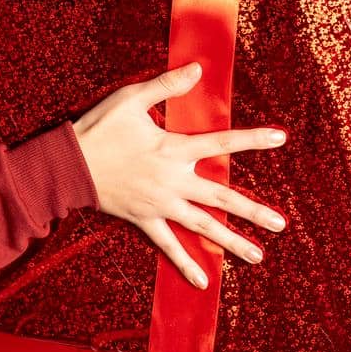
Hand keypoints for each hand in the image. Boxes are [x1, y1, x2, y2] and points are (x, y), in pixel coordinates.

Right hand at [72, 62, 287, 288]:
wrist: (69, 163)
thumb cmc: (100, 127)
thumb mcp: (131, 99)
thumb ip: (166, 86)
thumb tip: (197, 68)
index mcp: (174, 148)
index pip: (222, 143)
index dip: (253, 139)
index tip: (280, 138)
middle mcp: (174, 179)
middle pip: (221, 197)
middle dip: (253, 211)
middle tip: (281, 224)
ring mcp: (161, 203)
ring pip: (203, 226)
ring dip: (232, 241)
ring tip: (258, 255)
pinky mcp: (145, 218)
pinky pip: (168, 245)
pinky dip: (185, 264)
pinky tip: (204, 282)